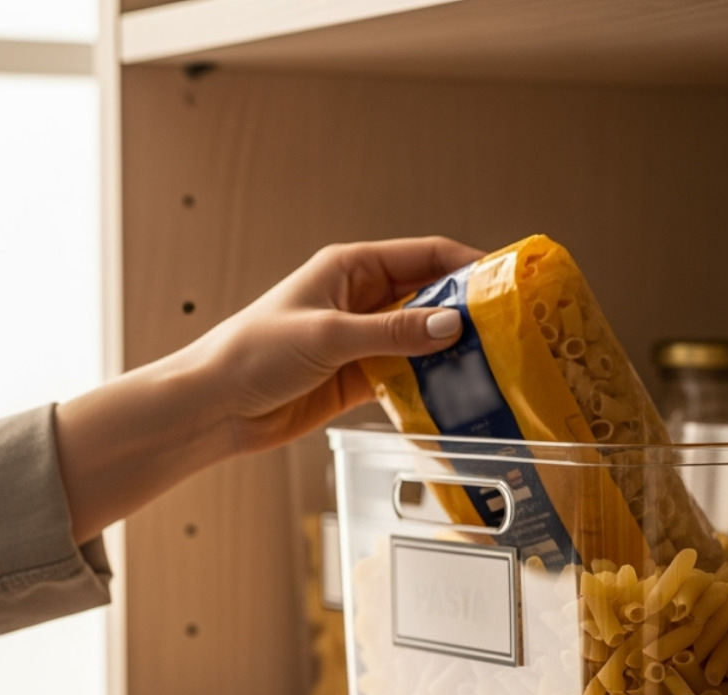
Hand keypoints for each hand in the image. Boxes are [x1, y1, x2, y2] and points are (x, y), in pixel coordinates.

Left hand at [186, 236, 484, 452]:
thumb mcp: (330, 335)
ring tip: (496, 367)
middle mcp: (362, 299)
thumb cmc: (254, 353)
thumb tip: (453, 325)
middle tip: (512, 332)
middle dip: (469, 312)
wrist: (214, 407)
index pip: (425, 255)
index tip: (507, 283)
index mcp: (352, 268)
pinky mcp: (360, 378)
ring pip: (423, 340)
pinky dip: (433, 384)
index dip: (469, 265)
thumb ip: (394, 332)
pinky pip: (408, 376)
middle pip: (431, 297)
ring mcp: (364, 340)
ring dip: (453, 353)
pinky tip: (460, 396)